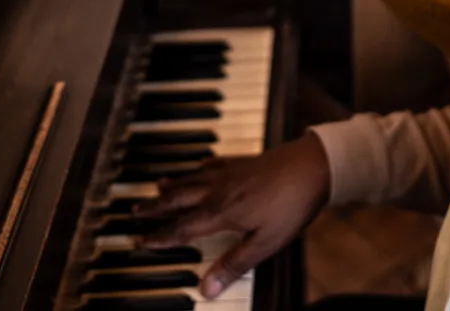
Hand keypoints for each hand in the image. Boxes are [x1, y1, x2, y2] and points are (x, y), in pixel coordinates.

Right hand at [134, 137, 331, 298]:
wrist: (315, 164)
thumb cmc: (292, 204)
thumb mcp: (266, 243)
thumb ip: (235, 265)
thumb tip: (206, 289)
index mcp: (221, 213)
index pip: (182, 228)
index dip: (160, 237)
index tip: (139, 240)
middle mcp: (219, 190)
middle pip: (178, 199)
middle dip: (155, 207)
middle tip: (134, 211)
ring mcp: (231, 173)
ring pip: (192, 179)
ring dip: (172, 185)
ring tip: (156, 187)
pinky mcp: (245, 161)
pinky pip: (215, 164)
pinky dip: (201, 167)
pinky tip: (200, 166)